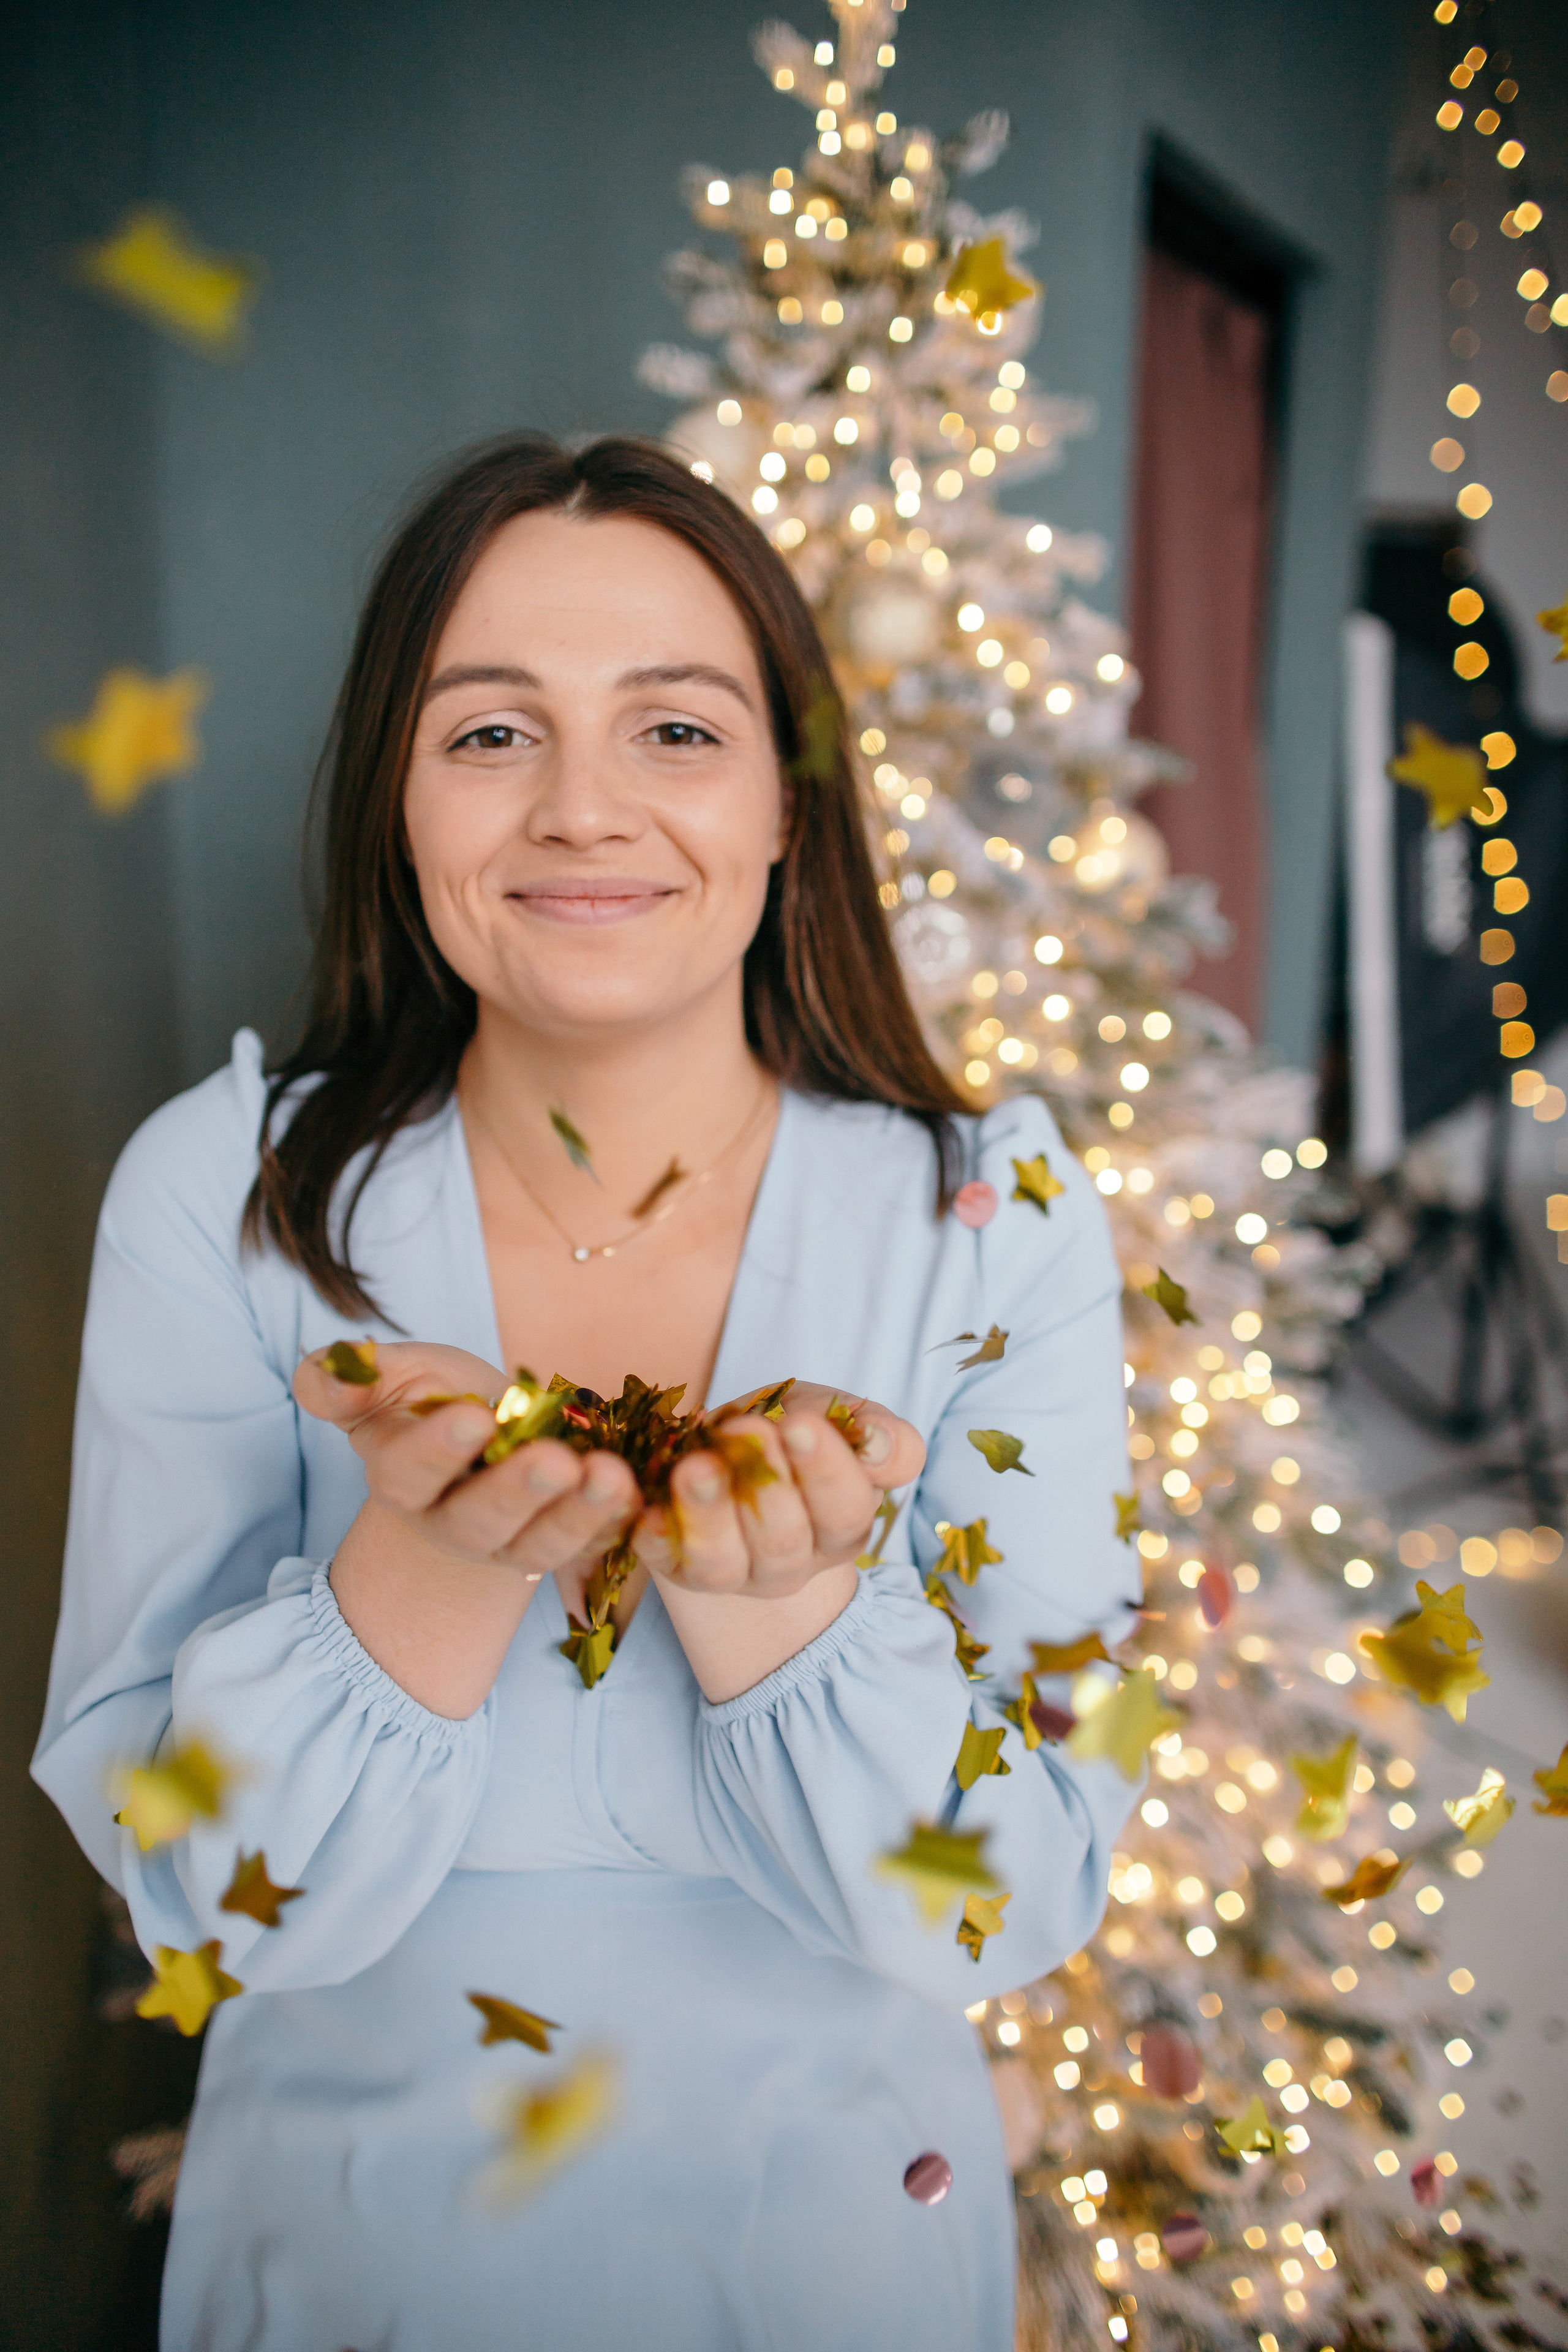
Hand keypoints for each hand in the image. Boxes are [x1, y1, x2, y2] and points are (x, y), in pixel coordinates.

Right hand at [294, 1341, 639, 1585]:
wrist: (484, 1443)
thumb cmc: (432, 1401)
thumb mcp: (394, 1377)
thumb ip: (349, 1377)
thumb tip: (337, 1367)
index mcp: (400, 1479)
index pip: (408, 1472)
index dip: (437, 1450)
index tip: (473, 1417)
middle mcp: (451, 1523)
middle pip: (479, 1519)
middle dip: (518, 1491)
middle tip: (556, 1461)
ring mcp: (509, 1544)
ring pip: (539, 1543)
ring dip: (579, 1513)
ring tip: (612, 1476)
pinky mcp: (562, 1547)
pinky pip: (591, 1546)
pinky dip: (616, 1523)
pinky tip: (639, 1493)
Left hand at [634, 1383, 924, 1601]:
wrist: (730, 1447)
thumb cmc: (795, 1432)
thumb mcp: (841, 1419)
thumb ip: (880, 1436)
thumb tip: (880, 1447)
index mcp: (839, 1530)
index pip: (844, 1512)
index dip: (825, 1472)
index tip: (802, 1426)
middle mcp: (787, 1564)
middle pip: (782, 1543)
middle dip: (765, 1486)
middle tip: (745, 1430)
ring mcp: (728, 1572)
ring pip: (720, 1562)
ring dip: (708, 1515)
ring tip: (694, 1468)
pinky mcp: (673, 1565)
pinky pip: (662, 1560)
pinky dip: (654, 1537)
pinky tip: (647, 1511)